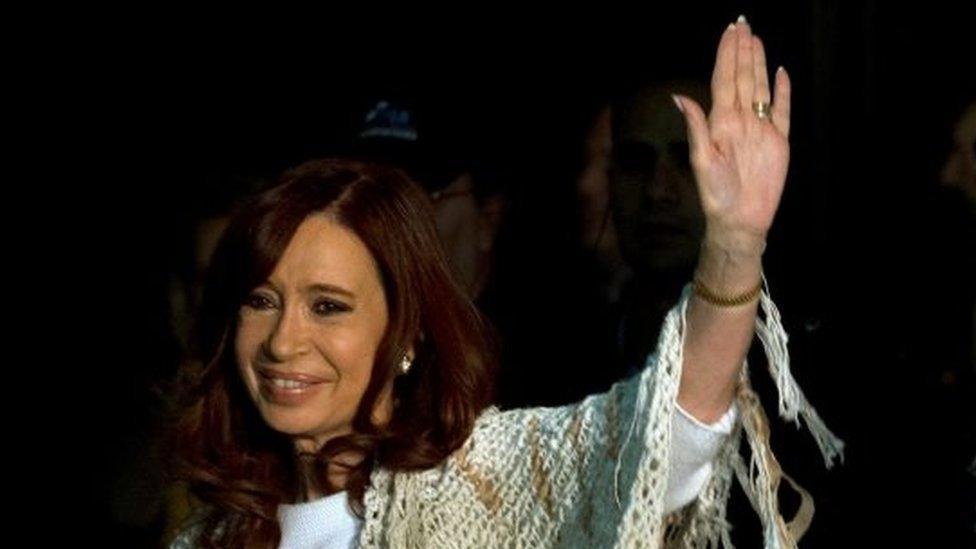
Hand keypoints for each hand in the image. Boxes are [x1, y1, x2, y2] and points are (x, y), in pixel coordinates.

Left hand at [673, 17, 789, 255]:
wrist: (740, 219)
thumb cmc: (716, 195)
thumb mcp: (702, 160)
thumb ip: (696, 127)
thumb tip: (679, 97)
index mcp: (721, 122)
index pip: (724, 80)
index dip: (726, 55)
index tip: (729, 33)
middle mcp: (740, 120)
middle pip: (742, 78)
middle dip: (742, 51)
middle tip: (743, 24)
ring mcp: (760, 129)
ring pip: (760, 88)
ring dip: (758, 64)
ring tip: (756, 39)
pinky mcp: (779, 141)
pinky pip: (782, 110)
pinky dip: (782, 92)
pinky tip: (780, 73)